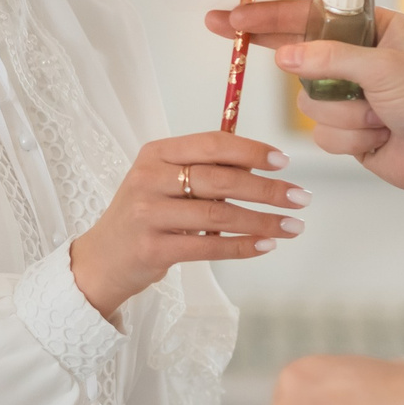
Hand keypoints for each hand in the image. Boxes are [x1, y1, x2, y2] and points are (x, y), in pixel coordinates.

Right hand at [68, 132, 304, 321]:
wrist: (102, 259)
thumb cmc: (144, 216)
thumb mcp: (164, 183)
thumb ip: (203, 172)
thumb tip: (261, 170)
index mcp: (155, 154)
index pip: (211, 145)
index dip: (251, 151)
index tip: (284, 162)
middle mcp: (148, 179)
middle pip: (219, 179)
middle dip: (267, 189)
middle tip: (301, 198)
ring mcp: (148, 214)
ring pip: (218, 214)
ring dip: (262, 221)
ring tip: (292, 226)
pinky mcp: (152, 248)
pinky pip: (208, 245)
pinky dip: (242, 245)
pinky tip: (266, 245)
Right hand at [205, 0, 403, 196]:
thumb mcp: (385, 67)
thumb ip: (331, 58)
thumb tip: (285, 55)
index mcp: (375, 29)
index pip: (311, 14)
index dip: (270, 14)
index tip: (235, 16)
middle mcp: (360, 60)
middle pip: (300, 56)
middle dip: (283, 55)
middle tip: (224, 27)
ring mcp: (353, 96)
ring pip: (309, 102)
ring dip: (344, 113)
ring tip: (381, 117)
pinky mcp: (351, 131)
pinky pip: (323, 133)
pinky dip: (351, 138)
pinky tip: (381, 138)